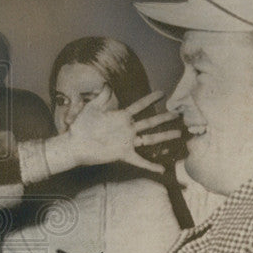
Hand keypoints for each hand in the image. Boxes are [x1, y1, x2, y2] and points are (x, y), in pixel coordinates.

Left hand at [66, 91, 180, 173]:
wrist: (74, 144)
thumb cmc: (81, 125)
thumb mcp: (92, 108)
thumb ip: (101, 96)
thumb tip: (106, 83)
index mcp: (121, 116)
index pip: (139, 106)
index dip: (150, 99)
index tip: (162, 93)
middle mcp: (127, 129)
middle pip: (150, 122)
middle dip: (164, 118)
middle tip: (178, 114)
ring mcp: (126, 141)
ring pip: (150, 139)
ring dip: (164, 137)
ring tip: (178, 134)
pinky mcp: (123, 154)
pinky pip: (140, 160)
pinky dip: (151, 166)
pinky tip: (162, 169)